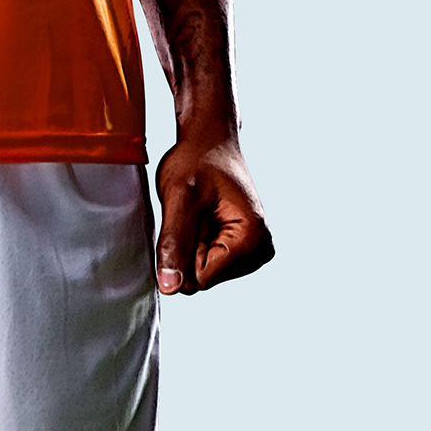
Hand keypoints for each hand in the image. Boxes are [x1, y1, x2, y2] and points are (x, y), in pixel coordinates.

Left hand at [153, 132, 274, 295]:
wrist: (210, 141)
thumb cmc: (196, 160)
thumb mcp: (179, 198)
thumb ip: (174, 244)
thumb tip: (169, 288)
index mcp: (253, 240)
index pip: (201, 278)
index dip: (184, 250)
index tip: (192, 215)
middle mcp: (260, 251)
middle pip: (203, 279)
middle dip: (188, 249)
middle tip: (193, 213)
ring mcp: (253, 253)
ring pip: (202, 274)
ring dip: (190, 245)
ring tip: (199, 213)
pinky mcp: (242, 251)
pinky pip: (205, 265)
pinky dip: (195, 244)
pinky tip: (204, 218)